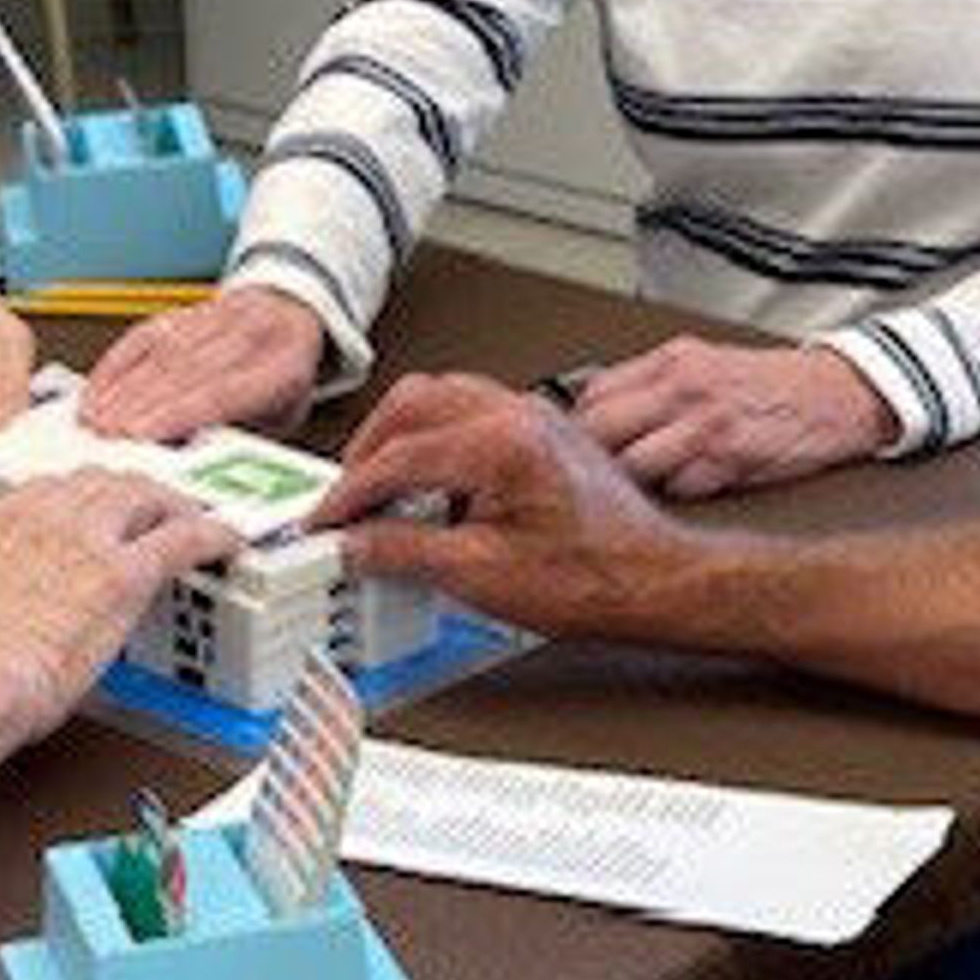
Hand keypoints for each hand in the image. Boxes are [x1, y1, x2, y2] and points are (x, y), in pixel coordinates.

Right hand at [0, 471, 241, 739]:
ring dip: (169, 504)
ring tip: (189, 517)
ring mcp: (83, 539)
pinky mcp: (122, 573)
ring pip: (142, 496)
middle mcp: (37, 516)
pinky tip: (226, 541)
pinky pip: (181, 539)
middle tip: (151, 509)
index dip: (78, 501)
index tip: (90, 514)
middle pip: (97, 481)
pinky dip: (211, 536)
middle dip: (128, 493)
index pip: (45, 491)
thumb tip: (2, 617)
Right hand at [77, 287, 325, 441]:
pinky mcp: (182, 313)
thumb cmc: (279, 381)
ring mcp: (214, 318)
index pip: (223, 391)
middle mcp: (247, 335)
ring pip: (159, 354)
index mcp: (281, 368)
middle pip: (184, 372)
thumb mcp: (278, 419)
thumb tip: (193, 470)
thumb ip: (240, 439)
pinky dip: (114, 366)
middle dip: (139, 405)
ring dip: (120, 389)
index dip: (178, 413)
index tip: (143, 435)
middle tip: (106, 438)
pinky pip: (141, 337)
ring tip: (94, 422)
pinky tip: (95, 392)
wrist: (287, 315)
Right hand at [311, 373, 689, 639]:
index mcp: (499, 443)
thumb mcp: (480, 575)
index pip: (398, 456)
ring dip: (401, 438)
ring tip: (382, 488)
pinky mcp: (541, 430)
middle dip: (369, 451)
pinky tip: (432, 483)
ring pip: (441, 397)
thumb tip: (357, 544)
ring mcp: (531, 416)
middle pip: (412, 404)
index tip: (327, 520)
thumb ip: (404, 552)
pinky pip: (471, 410)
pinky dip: (436, 439)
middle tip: (347, 497)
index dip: (350, 493)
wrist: (653, 581)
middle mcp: (516, 415)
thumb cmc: (593, 577)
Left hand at [567, 337, 893, 497]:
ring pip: (631, 466)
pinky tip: (678, 496)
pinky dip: (671, 498)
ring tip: (628, 497)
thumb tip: (598, 411)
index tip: (570, 449)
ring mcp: (704, 426)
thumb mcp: (703, 365)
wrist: (840, 393)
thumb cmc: (773, 386)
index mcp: (672, 362)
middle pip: (599, 430)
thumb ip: (651, 385)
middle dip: (586, 461)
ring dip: (625, 487)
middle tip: (585, 481)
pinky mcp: (729, 461)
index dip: (575, 427)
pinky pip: (677, 489)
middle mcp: (683, 389)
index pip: (593, 394)